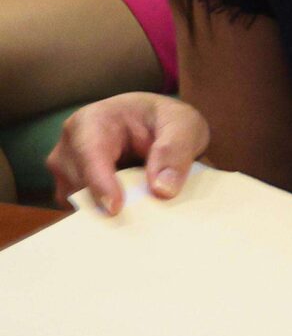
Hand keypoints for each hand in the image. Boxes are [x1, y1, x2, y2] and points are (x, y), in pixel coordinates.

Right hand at [47, 92, 209, 213]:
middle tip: (148, 215)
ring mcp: (65, 172)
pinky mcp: (70, 192)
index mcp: (91, 121)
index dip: (101, 184)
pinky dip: (106, 216)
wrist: (153, 124)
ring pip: (80, 204)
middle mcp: (68, 147)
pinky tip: (133, 211)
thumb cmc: (163, 120)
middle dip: (111, 202)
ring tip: (144, 209)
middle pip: (81, 186)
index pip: (89, 156)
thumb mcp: (182, 124)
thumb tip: (162, 190)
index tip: (116, 208)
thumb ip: (175, 150)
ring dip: (109, 211)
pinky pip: (82, 213)